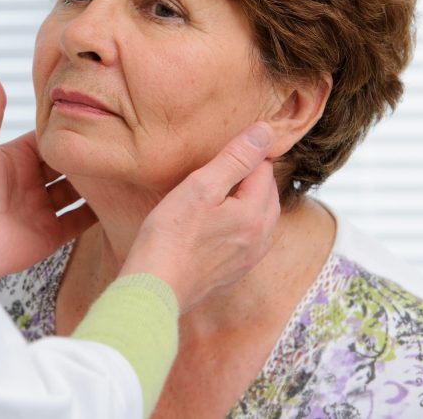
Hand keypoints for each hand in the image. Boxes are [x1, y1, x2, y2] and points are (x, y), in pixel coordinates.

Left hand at [0, 69, 96, 282]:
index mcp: (14, 158)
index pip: (47, 139)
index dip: (68, 129)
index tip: (94, 115)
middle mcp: (29, 182)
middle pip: (65, 164)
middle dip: (85, 155)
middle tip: (115, 141)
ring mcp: (41, 209)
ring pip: (75, 192)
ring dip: (94, 183)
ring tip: (120, 167)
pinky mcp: (50, 234)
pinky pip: (78, 222)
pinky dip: (96, 214)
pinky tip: (116, 200)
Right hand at [120, 123, 279, 311]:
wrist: (155, 288)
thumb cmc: (170, 237)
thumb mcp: (200, 187)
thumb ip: (235, 159)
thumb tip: (266, 132)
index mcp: (255, 215)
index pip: (264, 170)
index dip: (247, 154)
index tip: (227, 148)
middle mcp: (259, 239)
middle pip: (267, 195)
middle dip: (253, 176)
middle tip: (226, 164)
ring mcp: (248, 259)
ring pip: (261, 218)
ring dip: (249, 200)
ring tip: (223, 189)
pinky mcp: (233, 272)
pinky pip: (249, 239)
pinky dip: (241, 223)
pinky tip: (220, 221)